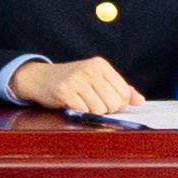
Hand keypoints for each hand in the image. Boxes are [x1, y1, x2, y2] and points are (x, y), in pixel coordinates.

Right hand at [12, 56, 140, 115]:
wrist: (38, 78)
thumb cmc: (70, 81)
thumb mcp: (95, 79)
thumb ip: (119, 88)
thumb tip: (139, 101)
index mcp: (101, 65)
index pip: (124, 92)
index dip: (119, 104)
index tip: (108, 103)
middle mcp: (90, 70)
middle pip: (114, 103)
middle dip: (106, 109)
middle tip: (94, 105)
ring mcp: (76, 79)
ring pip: (100, 109)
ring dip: (92, 112)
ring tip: (83, 104)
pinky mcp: (64, 91)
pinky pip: (83, 111)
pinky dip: (80, 112)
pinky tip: (73, 105)